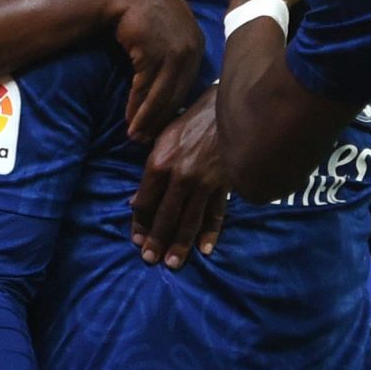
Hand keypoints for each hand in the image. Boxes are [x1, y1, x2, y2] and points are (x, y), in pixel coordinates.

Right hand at [96, 0, 202, 143]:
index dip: (173, 107)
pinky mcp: (156, 50)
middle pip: (177, 92)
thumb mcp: (163, 30)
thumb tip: (174, 84)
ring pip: (162, 93)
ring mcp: (175, 48)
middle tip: (146, 139)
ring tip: (135, 135)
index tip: (162, 126)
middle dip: (161, 118)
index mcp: (197, 42)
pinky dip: (138, 106)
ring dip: (147, 117)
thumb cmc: (139, 11)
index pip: (187, 82)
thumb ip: (172, 51)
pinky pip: (146, 86)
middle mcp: (191, 45)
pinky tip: (129, 119)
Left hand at [131, 88, 228, 268]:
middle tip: (151, 260)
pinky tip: (205, 249)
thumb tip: (138, 200)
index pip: (146, 202)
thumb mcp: (165, 136)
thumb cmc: (195, 117)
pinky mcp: (224, 184)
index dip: (140, 223)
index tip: (137, 240)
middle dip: (157, 240)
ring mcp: (204, 183)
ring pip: (190, 220)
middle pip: (165, 216)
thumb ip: (152, 168)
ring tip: (173, 263)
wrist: (232, 106)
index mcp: (160, 163)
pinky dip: (211, 232)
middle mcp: (180, 177)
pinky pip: (216, 213)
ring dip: (180, 244)